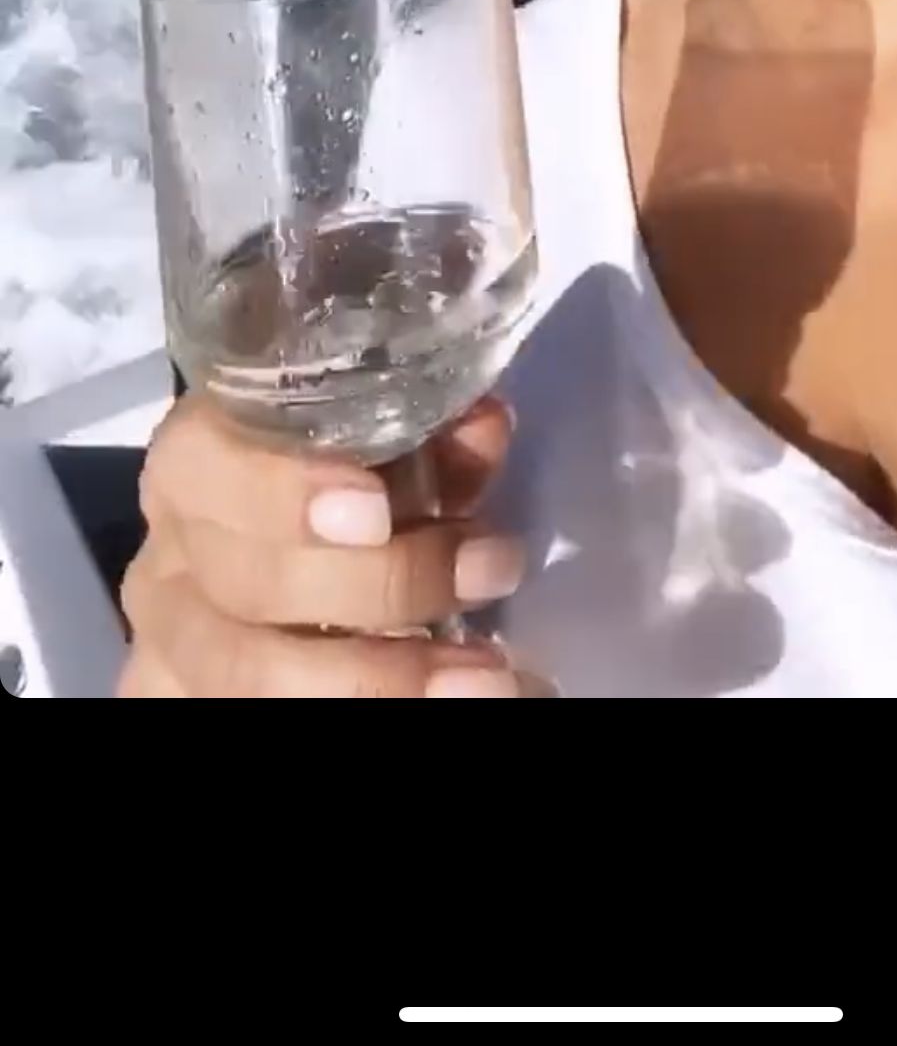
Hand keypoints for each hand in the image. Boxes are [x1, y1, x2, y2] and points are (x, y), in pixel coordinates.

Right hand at [119, 393, 533, 696]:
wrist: (268, 567)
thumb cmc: (326, 491)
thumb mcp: (375, 457)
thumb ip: (426, 442)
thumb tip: (486, 426)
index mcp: (193, 464)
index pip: (207, 466)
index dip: (284, 492)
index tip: (376, 512)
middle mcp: (168, 556)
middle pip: (249, 582)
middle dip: (381, 585)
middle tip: (487, 571)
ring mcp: (172, 644)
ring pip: (250, 671)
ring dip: (378, 674)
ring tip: (483, 673)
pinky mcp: (181, 697)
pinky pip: (249, 711)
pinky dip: (356, 704)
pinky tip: (435, 698)